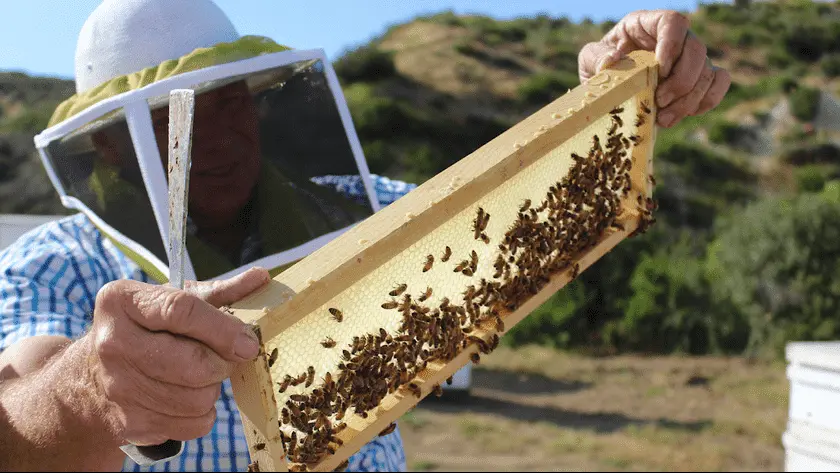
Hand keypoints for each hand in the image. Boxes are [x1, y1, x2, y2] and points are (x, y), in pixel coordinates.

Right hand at [82, 267, 269, 445]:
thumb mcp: (174, 301)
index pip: (182, 311)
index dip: (223, 329)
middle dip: (222, 363)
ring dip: (212, 388)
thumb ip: (220, 291)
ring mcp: (118, 386)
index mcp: (123, 301)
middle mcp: (112, 342)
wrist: (94, 377)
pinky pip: (192, 424)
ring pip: (197, 398)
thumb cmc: (148, 330)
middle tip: (225, 358)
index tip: (248, 342)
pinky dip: (202, 413)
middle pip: (193, 363)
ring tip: (202, 376)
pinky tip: (189, 398)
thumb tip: (262, 277)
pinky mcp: (129, 422)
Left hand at [578, 10, 731, 127]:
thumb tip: (612, 60)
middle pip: (697, 49)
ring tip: (664, 119)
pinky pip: (719, 82)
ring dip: (690, 99)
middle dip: (681, 80)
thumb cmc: (599, 68)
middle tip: (660, 101)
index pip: (673, 22)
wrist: (607, 92)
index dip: (672, 44)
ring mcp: (688, 59)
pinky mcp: (698, 78)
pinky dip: (707, 100)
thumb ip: (597, 57)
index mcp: (647, 25)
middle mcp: (673, 39)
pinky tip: (685, 114)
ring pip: (708, 71)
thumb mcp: (589, 60)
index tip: (661, 70)